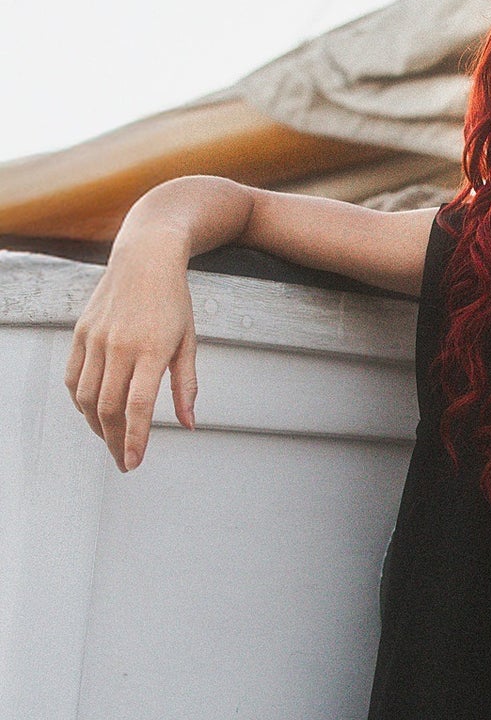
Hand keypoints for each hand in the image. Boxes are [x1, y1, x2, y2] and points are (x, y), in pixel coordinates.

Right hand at [65, 230, 197, 470]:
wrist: (146, 257)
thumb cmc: (173, 301)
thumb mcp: (188, 341)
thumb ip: (186, 385)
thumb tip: (188, 423)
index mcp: (152, 350)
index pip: (139, 406)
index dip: (136, 438)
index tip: (134, 462)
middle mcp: (119, 346)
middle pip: (108, 407)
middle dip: (115, 441)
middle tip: (124, 461)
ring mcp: (96, 339)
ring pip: (85, 397)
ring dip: (96, 426)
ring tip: (112, 440)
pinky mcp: (81, 333)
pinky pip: (72, 377)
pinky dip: (80, 401)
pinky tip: (93, 412)